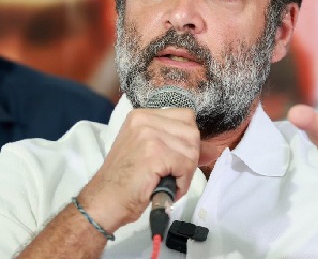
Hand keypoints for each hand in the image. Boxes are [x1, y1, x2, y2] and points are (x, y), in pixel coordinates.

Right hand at [77, 107, 205, 232]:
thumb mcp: (150, 153)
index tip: (180, 158)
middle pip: (191, 132)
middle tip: (174, 174)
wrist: (104, 201)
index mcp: (142, 115)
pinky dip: (182, 182)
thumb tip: (213, 149)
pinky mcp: (154, 153)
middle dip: (190, 157)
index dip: (188, 140)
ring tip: (167, 182)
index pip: (185, 117)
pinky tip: (167, 188)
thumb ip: (177, 145)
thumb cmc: (125, 180)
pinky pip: (186, 165)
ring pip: (191, 150)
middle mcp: (145, 119)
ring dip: (186, 172)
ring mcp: (149, 134)